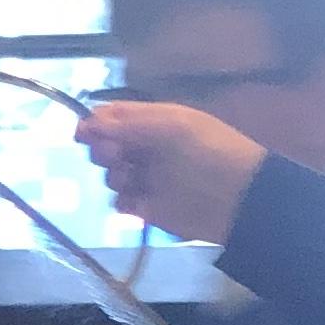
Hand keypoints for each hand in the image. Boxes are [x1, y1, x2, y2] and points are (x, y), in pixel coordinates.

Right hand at [78, 99, 264, 244]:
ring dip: (114, 176)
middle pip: (105, 145)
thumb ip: (128, 123)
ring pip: (110, 174)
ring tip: (133, 180)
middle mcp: (146, 147)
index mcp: (154, 121)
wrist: (240, 198)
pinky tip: (137, 202)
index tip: (84, 135)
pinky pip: (120, 202)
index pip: (113, 117)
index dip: (95, 123)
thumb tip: (86, 124)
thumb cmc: (210, 152)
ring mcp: (146, 178)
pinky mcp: (148, 207)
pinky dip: (123, 201)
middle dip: (103, 150)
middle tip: (117, 156)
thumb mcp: (173, 127)